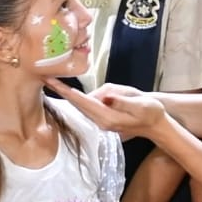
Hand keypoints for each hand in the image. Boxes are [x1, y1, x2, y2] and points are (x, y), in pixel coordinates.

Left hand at [45, 78, 169, 139]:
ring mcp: (100, 122)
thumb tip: (105, 96)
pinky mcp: (102, 119)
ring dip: (69, 94)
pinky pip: (86, 107)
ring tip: (57, 80)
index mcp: (108, 117)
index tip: (50, 81)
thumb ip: (122, 100)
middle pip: (76, 104)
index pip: (81, 101)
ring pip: (81, 105)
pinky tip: (74, 92)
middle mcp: (100, 121)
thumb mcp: (141, 104)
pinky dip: (78, 99)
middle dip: (60, 91)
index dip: (65, 90)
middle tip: (44, 76)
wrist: (157, 125)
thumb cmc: (151, 112)